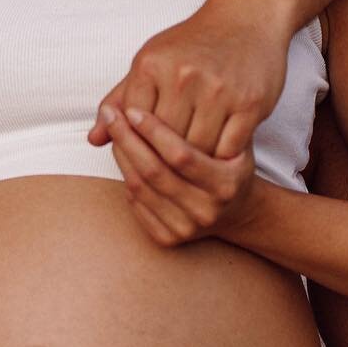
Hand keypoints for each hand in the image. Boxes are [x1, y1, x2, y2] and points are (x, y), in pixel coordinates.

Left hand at [88, 8, 289, 158]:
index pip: (133, 123)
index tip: (145, 153)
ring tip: (193, 168)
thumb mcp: (151, 61)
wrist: (247, 19)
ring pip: (197, 149)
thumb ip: (121, 100)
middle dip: (165, 158)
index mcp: (151, 64)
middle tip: (168, 171)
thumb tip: (94, 140)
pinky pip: (229, 148)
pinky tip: (218, 157)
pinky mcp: (250, 103)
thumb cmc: (192, 44)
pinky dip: (222, 158)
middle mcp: (183, 75)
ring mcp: (219, 89)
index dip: (137, 144)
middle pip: (163, 140)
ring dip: (195, 163)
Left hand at [105, 105, 258, 247]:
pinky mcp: (168, 239)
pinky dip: (126, 176)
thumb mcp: (226, 135)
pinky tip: (122, 154)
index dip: (154, 132)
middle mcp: (208, 210)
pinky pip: (136, 204)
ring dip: (121, 156)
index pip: (181, 156)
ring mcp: (187, 228)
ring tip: (111, 129)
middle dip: (128, 139)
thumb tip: (141, 107)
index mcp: (227, 184)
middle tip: (110, 113)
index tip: (134, 109)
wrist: (236, 209)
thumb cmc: (228, 160)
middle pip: (155, 173)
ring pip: (140, 188)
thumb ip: (195, 117)